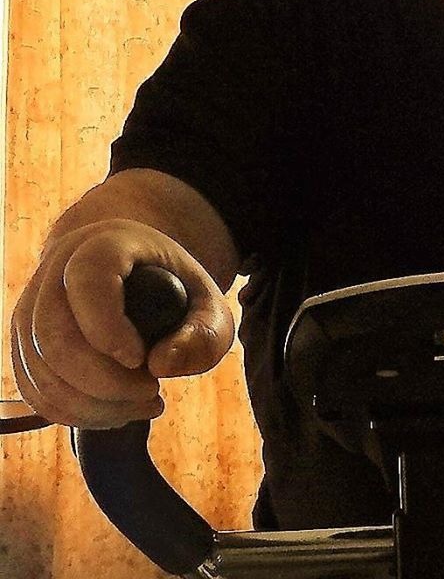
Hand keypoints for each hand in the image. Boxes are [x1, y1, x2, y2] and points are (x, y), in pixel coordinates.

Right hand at [10, 218, 234, 427]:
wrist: (134, 273)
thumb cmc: (175, 288)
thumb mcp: (208, 302)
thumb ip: (206, 332)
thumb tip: (163, 365)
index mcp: (106, 242)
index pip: (88, 279)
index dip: (108, 328)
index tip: (142, 361)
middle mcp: (58, 267)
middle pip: (55, 334)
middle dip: (104, 381)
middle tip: (152, 392)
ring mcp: (33, 304)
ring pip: (39, 367)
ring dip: (91, 404)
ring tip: (143, 404)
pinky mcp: (25, 341)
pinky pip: (33, 387)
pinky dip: (72, 412)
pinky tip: (116, 411)